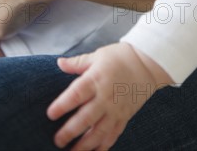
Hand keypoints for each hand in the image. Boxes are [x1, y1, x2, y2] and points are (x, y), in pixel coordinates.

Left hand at [47, 42, 172, 150]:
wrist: (147, 63)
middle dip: (70, 131)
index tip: (50, 114)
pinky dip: (103, 146)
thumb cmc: (119, 57)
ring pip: (99, 131)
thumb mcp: (97, 55)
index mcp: (96, 79)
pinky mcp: (124, 117)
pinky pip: (113, 135)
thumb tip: (59, 63)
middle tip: (57, 140)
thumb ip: (77, 63)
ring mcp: (116, 109)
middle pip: (86, 117)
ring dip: (85, 144)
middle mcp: (106, 97)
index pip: (77, 94)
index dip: (63, 105)